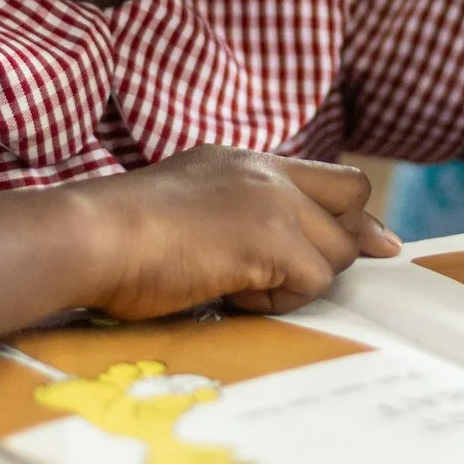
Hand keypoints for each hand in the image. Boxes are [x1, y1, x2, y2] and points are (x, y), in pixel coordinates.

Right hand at [73, 145, 400, 320]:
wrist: (92, 236)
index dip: (352, 217)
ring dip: (297, 283)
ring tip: (238, 287)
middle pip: (354, 203)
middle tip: (292, 276)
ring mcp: (272, 201)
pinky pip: (313, 282)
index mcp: (245, 162)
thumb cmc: (120, 239)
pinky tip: (232, 295)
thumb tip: (285, 256)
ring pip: (337, 252)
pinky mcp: (271, 238)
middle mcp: (266, 172)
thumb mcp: (190, 212)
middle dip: (339, 246)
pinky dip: (279, 301)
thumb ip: (241, 219)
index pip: (332, 179)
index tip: (371, 245)